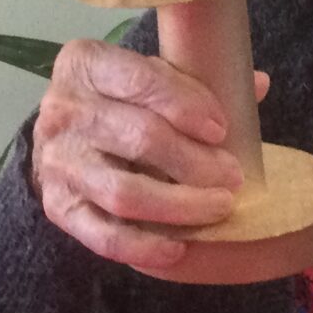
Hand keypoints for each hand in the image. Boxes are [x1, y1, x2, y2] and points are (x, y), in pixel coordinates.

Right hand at [31, 41, 265, 275]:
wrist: (66, 138)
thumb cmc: (120, 101)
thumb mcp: (149, 75)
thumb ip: (196, 79)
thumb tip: (255, 85)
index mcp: (85, 64)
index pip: (141, 80)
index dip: (187, 105)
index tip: (221, 128)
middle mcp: (62, 111)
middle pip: (139, 138)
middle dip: (195, 161)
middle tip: (232, 175)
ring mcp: (57, 163)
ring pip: (124, 193)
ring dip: (180, 205)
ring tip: (219, 206)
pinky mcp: (58, 208)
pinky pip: (104, 236)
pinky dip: (144, 248)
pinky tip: (179, 249)